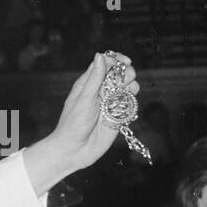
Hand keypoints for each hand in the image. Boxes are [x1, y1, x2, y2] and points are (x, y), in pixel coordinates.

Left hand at [23, 52, 139, 194]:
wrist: (75, 150)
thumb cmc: (73, 124)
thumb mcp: (84, 98)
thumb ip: (94, 78)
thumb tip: (100, 56)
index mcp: (89, 83)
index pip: (105, 63)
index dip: (117, 59)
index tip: (126, 62)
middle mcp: (100, 90)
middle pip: (119, 73)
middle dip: (126, 73)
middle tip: (125, 80)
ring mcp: (110, 103)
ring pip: (127, 87)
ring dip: (131, 86)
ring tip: (128, 92)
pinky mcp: (118, 115)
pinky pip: (129, 103)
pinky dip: (132, 100)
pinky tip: (128, 103)